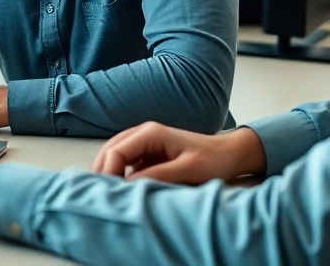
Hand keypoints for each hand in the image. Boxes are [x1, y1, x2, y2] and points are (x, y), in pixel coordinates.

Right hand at [91, 122, 266, 184]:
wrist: (229, 154)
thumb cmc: (213, 159)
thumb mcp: (188, 170)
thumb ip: (159, 176)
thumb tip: (130, 184)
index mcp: (152, 133)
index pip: (116, 151)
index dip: (107, 172)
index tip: (108, 193)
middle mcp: (144, 133)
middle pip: (109, 150)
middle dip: (101, 171)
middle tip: (99, 195)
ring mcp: (145, 142)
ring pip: (114, 154)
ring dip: (107, 171)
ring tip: (105, 193)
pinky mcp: (148, 152)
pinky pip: (125, 161)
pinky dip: (117, 173)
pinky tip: (119, 189)